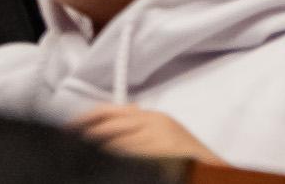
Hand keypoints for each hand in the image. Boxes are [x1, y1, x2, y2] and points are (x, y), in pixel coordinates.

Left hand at [68, 107, 222, 162]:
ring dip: (95, 150)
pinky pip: (129, 159)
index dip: (84, 119)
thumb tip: (127, 109)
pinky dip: (114, 161)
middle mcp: (156, 126)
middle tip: (66, 142)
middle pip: (108, 126)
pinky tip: (104, 165)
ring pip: (115, 145)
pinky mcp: (162, 159)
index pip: (110, 111)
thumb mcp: (169, 133)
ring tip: (79, 155)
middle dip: (85, 135)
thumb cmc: (192, 159)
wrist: (217, 174)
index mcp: (155, 118)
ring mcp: (159, 144)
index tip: (66, 128)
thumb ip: (146, 121)